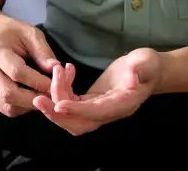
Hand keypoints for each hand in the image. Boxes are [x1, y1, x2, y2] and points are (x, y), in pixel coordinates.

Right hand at [0, 17, 59, 117]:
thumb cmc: (12, 33)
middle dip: (34, 98)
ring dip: (29, 105)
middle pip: (8, 93)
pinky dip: (22, 107)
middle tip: (53, 97)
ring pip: (7, 105)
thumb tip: (56, 69)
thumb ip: (43, 52)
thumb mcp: (30, 34)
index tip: (55, 84)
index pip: (16, 72)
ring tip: (43, 96)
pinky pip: (5, 108)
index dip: (37, 81)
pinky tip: (31, 97)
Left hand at [32, 47, 160, 135]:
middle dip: (56, 115)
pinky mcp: (91, 103)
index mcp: (122, 105)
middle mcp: (108, 113)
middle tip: (38, 99)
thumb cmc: (148, 66)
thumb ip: (139, 70)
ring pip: (71, 116)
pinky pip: (71, 103)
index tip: (59, 105)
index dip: (76, 110)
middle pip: (78, 124)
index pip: (95, 113)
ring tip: (53, 74)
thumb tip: (132, 78)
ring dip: (55, 101)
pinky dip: (62, 90)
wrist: (148, 71)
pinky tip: (64, 71)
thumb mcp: (146, 63)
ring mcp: (98, 110)